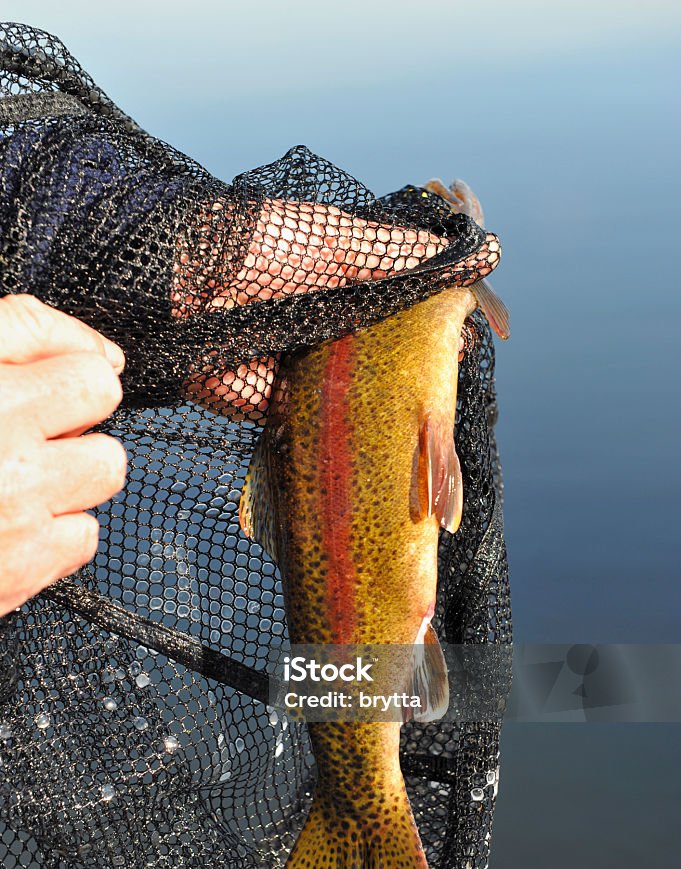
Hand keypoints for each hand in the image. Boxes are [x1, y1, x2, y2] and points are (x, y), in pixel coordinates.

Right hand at [0, 295, 126, 615]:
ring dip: (65, 485)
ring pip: (96, 492)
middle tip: (20, 440)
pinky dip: (49, 534)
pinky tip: (2, 525)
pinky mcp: (14, 574)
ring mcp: (14, 523)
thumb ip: (24, 332)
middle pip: (107, 446)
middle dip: (73, 440)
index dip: (67, 382)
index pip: (95, 380)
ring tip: (8, 482)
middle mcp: (8, 462)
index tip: (38, 392)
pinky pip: (79, 544)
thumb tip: (106, 353)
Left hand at [174, 197, 450, 421]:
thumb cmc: (263, 249)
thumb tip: (479, 255)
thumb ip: (403, 253)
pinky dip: (360, 435)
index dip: (442, 326)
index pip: (411, 316)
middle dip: (427, 371)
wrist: (185, 286)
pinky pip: (332, 429)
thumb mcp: (340, 240)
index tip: (475, 332)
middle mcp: (338, 339)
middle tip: (454, 372)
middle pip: (397, 362)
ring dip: (400, 408)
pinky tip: (392, 441)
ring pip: (371, 401)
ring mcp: (315, 379)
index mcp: (352, 295)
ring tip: (432, 408)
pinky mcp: (288, 413)